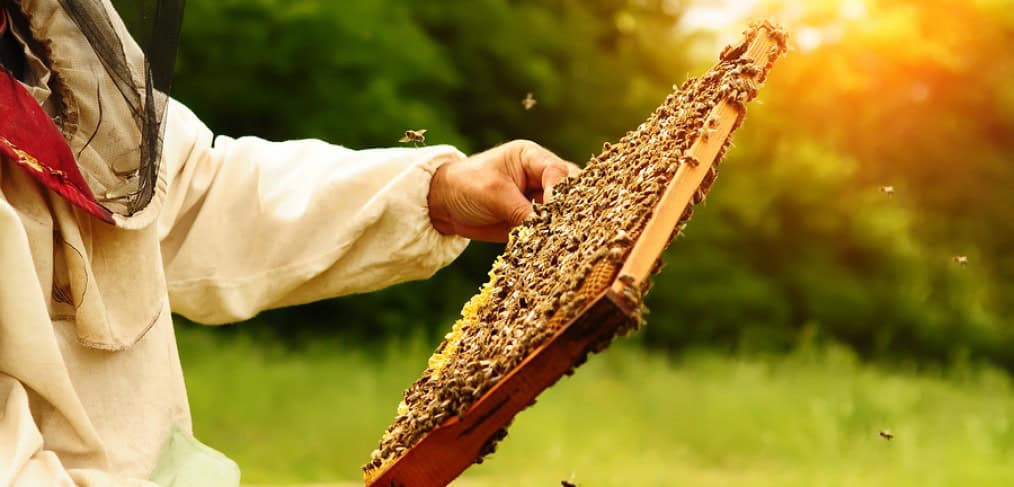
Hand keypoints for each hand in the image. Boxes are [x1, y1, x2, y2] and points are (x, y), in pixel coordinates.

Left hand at [427, 140, 579, 241]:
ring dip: (563, 224)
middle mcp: (540, 175)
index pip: (557, 171)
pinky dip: (552, 237)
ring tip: (562, 239)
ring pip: (563, 211)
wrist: (444, 204)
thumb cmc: (466, 185)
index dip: (560, 191)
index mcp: (531, 157)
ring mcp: (538, 198)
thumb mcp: (494, 193)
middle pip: (569, 190)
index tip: (554, 211)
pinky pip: (549, 228)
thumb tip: (548, 230)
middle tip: (567, 227)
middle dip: (570, 208)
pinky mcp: (533, 219)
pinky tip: (553, 247)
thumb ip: (522, 210)